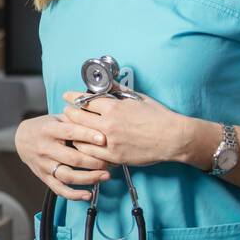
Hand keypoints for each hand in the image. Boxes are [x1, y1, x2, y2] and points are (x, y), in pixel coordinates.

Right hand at [15, 113, 111, 201]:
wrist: (21, 139)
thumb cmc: (44, 127)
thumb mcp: (57, 118)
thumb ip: (75, 119)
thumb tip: (98, 120)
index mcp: (49, 130)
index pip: (70, 132)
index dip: (87, 135)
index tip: (103, 139)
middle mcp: (45, 148)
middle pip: (73, 158)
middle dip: (95, 161)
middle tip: (111, 161)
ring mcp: (44, 165)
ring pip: (68, 175)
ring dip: (89, 178)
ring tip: (105, 176)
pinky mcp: (44, 177)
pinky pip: (59, 189)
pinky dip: (74, 194)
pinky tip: (88, 194)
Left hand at [60, 89, 186, 167]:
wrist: (173, 138)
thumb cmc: (158, 117)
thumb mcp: (138, 98)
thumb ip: (119, 90)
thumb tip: (108, 83)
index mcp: (114, 107)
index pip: (84, 100)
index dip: (73, 97)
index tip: (67, 96)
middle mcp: (109, 124)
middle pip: (77, 117)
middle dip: (69, 113)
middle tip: (66, 111)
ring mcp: (109, 142)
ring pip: (79, 137)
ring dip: (73, 132)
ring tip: (71, 129)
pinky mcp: (113, 156)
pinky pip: (89, 153)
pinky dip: (83, 147)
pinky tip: (82, 144)